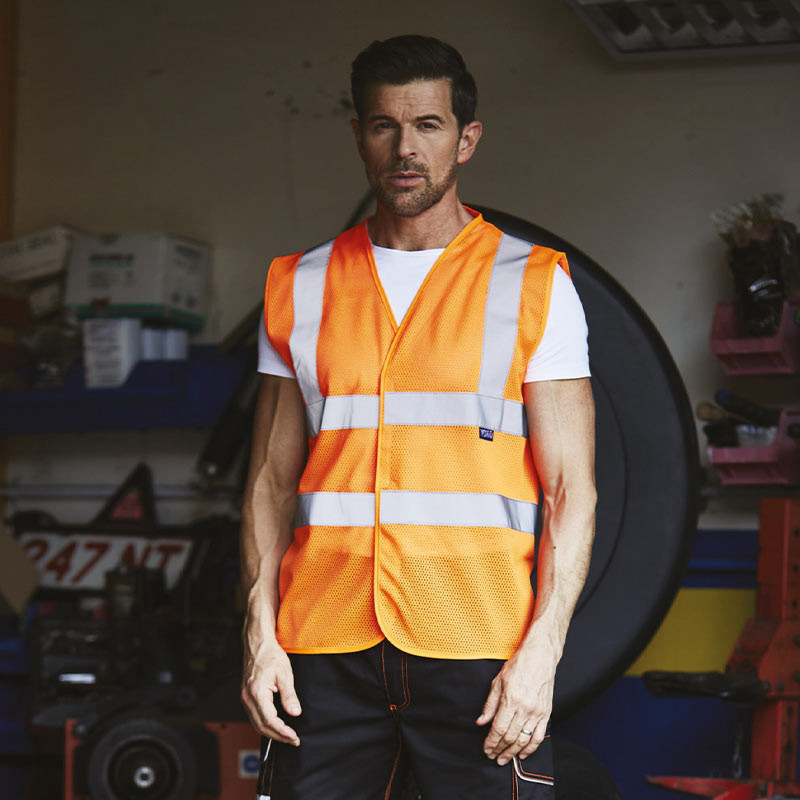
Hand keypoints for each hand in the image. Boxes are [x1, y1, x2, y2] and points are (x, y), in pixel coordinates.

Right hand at [241, 635, 301, 745]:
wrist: (257, 644)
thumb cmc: (271, 655)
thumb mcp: (285, 674)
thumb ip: (289, 695)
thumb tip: (295, 713)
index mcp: (257, 693)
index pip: (270, 721)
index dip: (283, 732)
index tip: (294, 737)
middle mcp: (247, 698)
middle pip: (261, 727)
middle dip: (278, 736)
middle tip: (293, 740)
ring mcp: (245, 698)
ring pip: (256, 724)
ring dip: (271, 733)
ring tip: (287, 736)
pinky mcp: (246, 697)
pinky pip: (254, 717)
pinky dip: (265, 725)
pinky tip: (276, 725)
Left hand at [475, 640, 555, 765]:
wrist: (540, 657)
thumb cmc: (518, 665)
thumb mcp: (498, 681)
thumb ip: (489, 704)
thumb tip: (481, 722)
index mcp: (511, 700)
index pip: (498, 729)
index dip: (491, 742)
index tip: (486, 749)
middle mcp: (525, 709)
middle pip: (510, 737)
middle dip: (499, 749)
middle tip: (492, 756)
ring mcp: (537, 712)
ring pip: (524, 740)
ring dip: (513, 753)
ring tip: (505, 759)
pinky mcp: (546, 713)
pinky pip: (539, 736)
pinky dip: (531, 748)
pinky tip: (523, 754)